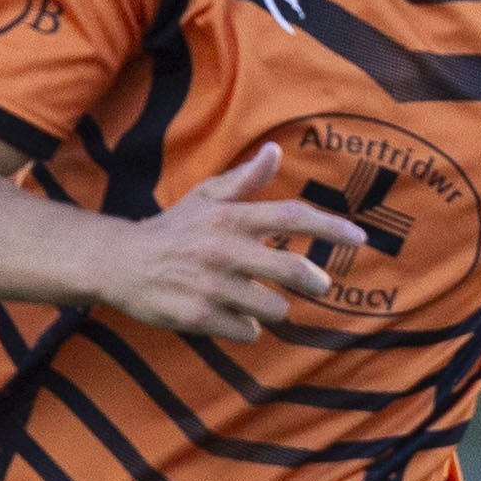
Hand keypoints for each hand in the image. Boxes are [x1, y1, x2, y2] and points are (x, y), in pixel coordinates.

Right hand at [92, 145, 371, 338]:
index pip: (293, 217)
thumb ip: (244, 180)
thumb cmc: (173, 229)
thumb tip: (275, 150)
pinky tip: (229, 315)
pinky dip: (246, 327)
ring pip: (274, 308)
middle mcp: (224, 248)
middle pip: (292, 270)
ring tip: (254, 298)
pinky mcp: (198, 315)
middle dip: (314, 281)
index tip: (360, 239)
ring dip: (272, 307)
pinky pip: (247, 331)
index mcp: (231, 217)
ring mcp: (211, 285)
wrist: (120, 262)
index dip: (331, 229)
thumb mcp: (206, 198)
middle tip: (320, 284)